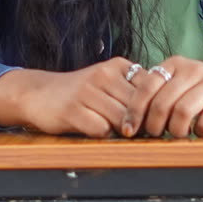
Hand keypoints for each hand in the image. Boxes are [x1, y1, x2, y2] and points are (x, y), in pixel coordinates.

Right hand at [0, 58, 143, 137]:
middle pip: (138, 105)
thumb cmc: (80, 93)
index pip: (151, 88)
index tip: (154, 120)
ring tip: (118, 133)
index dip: (155, 107)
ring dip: (123, 131)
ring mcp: (87, 91)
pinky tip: (96, 132)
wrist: (38, 94)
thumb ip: (133, 90)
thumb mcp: (109, 82)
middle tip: (138, 133)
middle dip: (142, 122)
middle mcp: (104, 74)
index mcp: (118, 65)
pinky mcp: (73, 110)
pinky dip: (103, 135)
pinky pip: (101, 129)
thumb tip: (165, 111)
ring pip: (122, 118)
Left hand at [133, 56, 202, 138]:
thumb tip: (128, 123)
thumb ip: (157, 96)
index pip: (146, 86)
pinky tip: (199, 132)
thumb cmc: (201, 90)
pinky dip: (199, 132)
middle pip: (163, 102)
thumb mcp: (179, 84)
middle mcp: (193, 70)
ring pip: (183, 112)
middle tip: (156, 135)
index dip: (134, 111)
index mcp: (175, 65)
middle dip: (154, 125)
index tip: (129, 130)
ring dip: (176, 130)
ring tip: (178, 134)